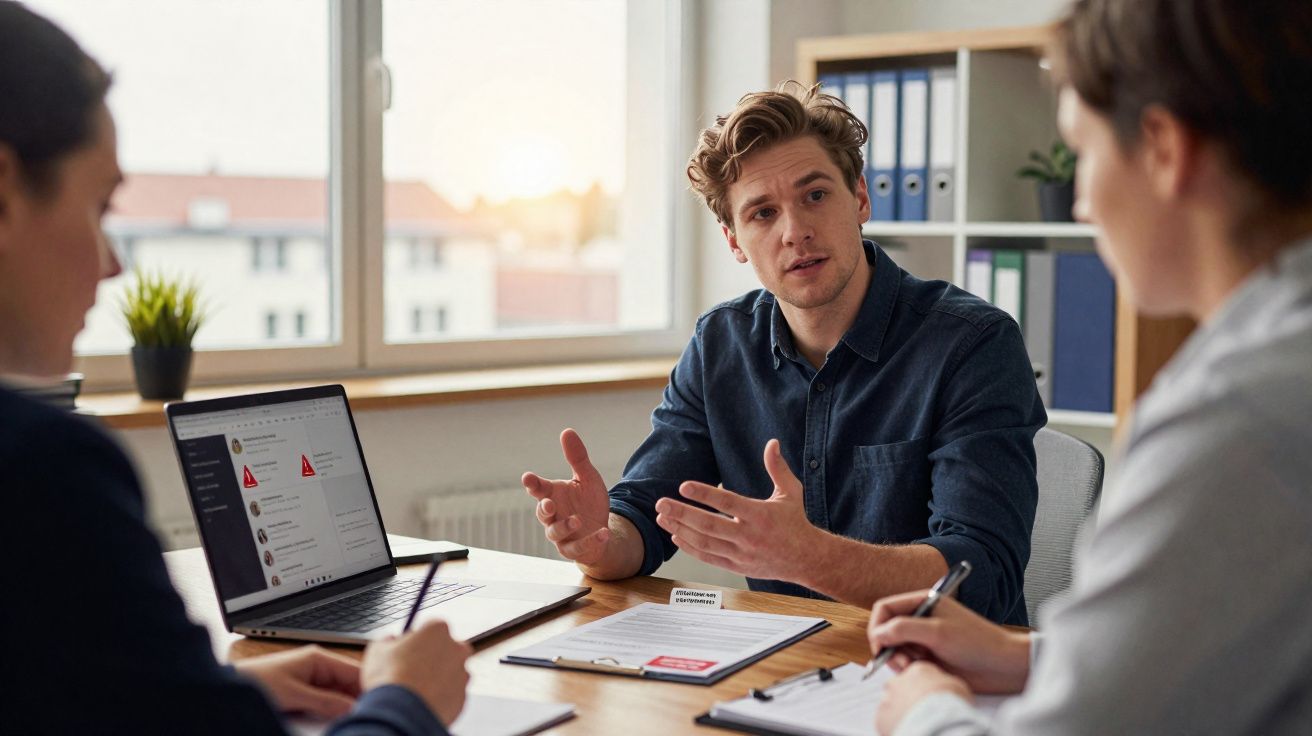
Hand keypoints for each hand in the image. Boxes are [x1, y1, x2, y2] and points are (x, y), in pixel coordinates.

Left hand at [234, 645, 361, 718]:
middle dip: (355, 699)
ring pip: (337, 693)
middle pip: (347, 683)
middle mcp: (317, 665)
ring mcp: (310, 678)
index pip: (354, 670)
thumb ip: (325, 702)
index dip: (368, 686)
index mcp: (318, 658)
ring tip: (347, 719)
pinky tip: (331, 719)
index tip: (377, 703)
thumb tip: (351, 707)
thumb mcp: (294, 695)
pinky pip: (324, 700)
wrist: (229, 687)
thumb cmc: (256, 681)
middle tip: (362, 715)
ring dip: (341, 706)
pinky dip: (329, 710)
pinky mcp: (303, 690)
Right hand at [360, 620, 471, 725]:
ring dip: (438, 678)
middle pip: (447, 648)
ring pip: (451, 673)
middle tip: (415, 668)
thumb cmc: (389, 678)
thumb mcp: (377, 650)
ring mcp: (462, 674)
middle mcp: (456, 649)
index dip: (419, 637)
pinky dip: (440, 697)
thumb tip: (390, 641)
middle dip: (434, 656)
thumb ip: (388, 640)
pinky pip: (451, 694)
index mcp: (438, 630)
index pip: (432, 627)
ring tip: (415, 690)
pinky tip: (422, 702)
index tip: (409, 647)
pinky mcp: (462, 697)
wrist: (400, 714)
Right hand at [522, 429, 611, 565]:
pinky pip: (578, 548)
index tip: (528, 478)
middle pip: (542, 512)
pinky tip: (603, 533)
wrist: (601, 530)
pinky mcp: (573, 549)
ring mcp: (561, 535)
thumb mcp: (588, 478)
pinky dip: (591, 540)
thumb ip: (577, 458)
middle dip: (544, 508)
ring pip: (555, 532)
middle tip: (549, 503)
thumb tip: (567, 431)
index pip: (539, 488)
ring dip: (565, 526)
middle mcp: (553, 515)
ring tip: (577, 519)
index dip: (532, 484)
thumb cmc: (589, 502)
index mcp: (553, 495)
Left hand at [654, 438, 820, 580]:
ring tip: (662, 517)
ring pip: (705, 543)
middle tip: (660, 503)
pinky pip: (709, 558)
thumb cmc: (796, 522)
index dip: (705, 495)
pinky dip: (691, 548)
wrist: (807, 560)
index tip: (683, 486)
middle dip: (682, 513)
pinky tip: (676, 535)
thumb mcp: (791, 492)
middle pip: (709, 525)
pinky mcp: (737, 566)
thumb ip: (778, 468)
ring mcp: (742, 554)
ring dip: (681, 529)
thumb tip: (772, 442)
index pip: (728, 503)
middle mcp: (749, 536)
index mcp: (760, 515)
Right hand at [867, 591, 1030, 693]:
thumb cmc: (977, 643)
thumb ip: (904, 629)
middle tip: (902, 661)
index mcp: (923, 601)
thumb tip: (877, 634)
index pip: (885, 608)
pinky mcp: (928, 657)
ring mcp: (924, 638)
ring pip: (894, 648)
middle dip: (889, 646)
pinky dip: (907, 668)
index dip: (878, 626)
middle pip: (886, 629)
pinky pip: (905, 662)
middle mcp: (921, 618)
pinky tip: (923, 670)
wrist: (1001, 666)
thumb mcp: (937, 632)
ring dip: (898, 659)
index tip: (880, 646)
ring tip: (916, 666)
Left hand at [876, 661, 970, 735]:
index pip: (917, 674)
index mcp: (918, 670)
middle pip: (902, 686)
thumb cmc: (951, 707)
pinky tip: (909, 729)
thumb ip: (944, 682)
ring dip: (901, 710)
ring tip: (917, 722)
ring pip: (892, 703)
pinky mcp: (881, 717)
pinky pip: (886, 720)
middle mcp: (898, 680)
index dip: (925, 687)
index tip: (932, 697)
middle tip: (923, 710)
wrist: (938, 726)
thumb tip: (944, 686)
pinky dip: (895, 724)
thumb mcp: (957, 686)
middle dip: (909, 696)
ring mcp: (887, 698)